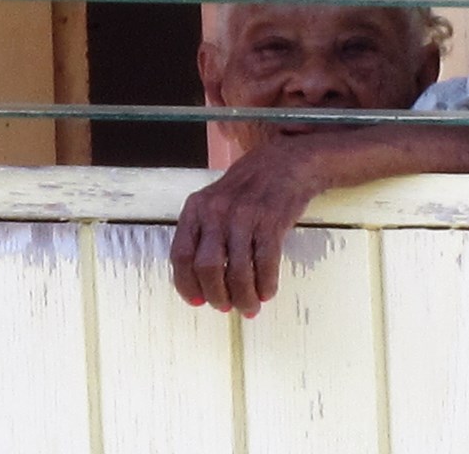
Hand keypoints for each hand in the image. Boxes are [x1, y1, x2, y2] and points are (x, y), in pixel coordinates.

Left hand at [169, 139, 321, 316]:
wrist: (288, 161)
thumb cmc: (250, 185)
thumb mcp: (216, 200)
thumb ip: (205, 233)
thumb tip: (202, 281)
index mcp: (197, 207)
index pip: (181, 255)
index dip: (186, 284)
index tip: (197, 300)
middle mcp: (217, 211)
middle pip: (207, 268)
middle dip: (216, 296)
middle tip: (226, 307)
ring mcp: (245, 215)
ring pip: (238, 271)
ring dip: (244, 297)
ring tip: (250, 306)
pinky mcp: (272, 221)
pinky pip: (265, 263)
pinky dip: (266, 284)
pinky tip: (267, 291)